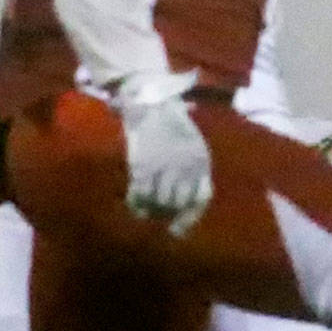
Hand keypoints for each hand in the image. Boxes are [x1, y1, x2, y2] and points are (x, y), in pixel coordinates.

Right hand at [114, 70, 211, 235]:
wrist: (152, 100)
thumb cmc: (172, 121)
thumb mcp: (192, 143)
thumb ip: (192, 168)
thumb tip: (189, 199)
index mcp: (200, 161)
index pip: (200, 198)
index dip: (189, 217)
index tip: (178, 230)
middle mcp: (186, 166)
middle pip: (177, 203)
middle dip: (166, 213)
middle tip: (156, 216)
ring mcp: (165, 167)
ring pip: (159, 201)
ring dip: (150, 209)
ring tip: (143, 210)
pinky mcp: (144, 165)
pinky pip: (140, 193)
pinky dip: (135, 202)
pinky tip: (131, 203)